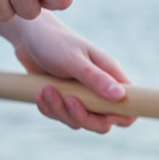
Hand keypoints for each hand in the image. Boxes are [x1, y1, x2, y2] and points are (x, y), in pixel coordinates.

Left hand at [11, 14, 135, 133]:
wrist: (29, 36)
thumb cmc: (54, 41)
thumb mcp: (74, 60)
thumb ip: (96, 78)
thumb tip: (120, 96)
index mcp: (111, 77)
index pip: (129, 108)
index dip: (121, 117)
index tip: (103, 115)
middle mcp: (99, 90)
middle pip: (103, 123)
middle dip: (83, 117)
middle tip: (68, 100)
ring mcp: (82, 97)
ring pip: (79, 121)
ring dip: (60, 111)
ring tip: (46, 90)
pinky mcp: (64, 100)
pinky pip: (61, 117)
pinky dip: (49, 110)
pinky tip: (40, 94)